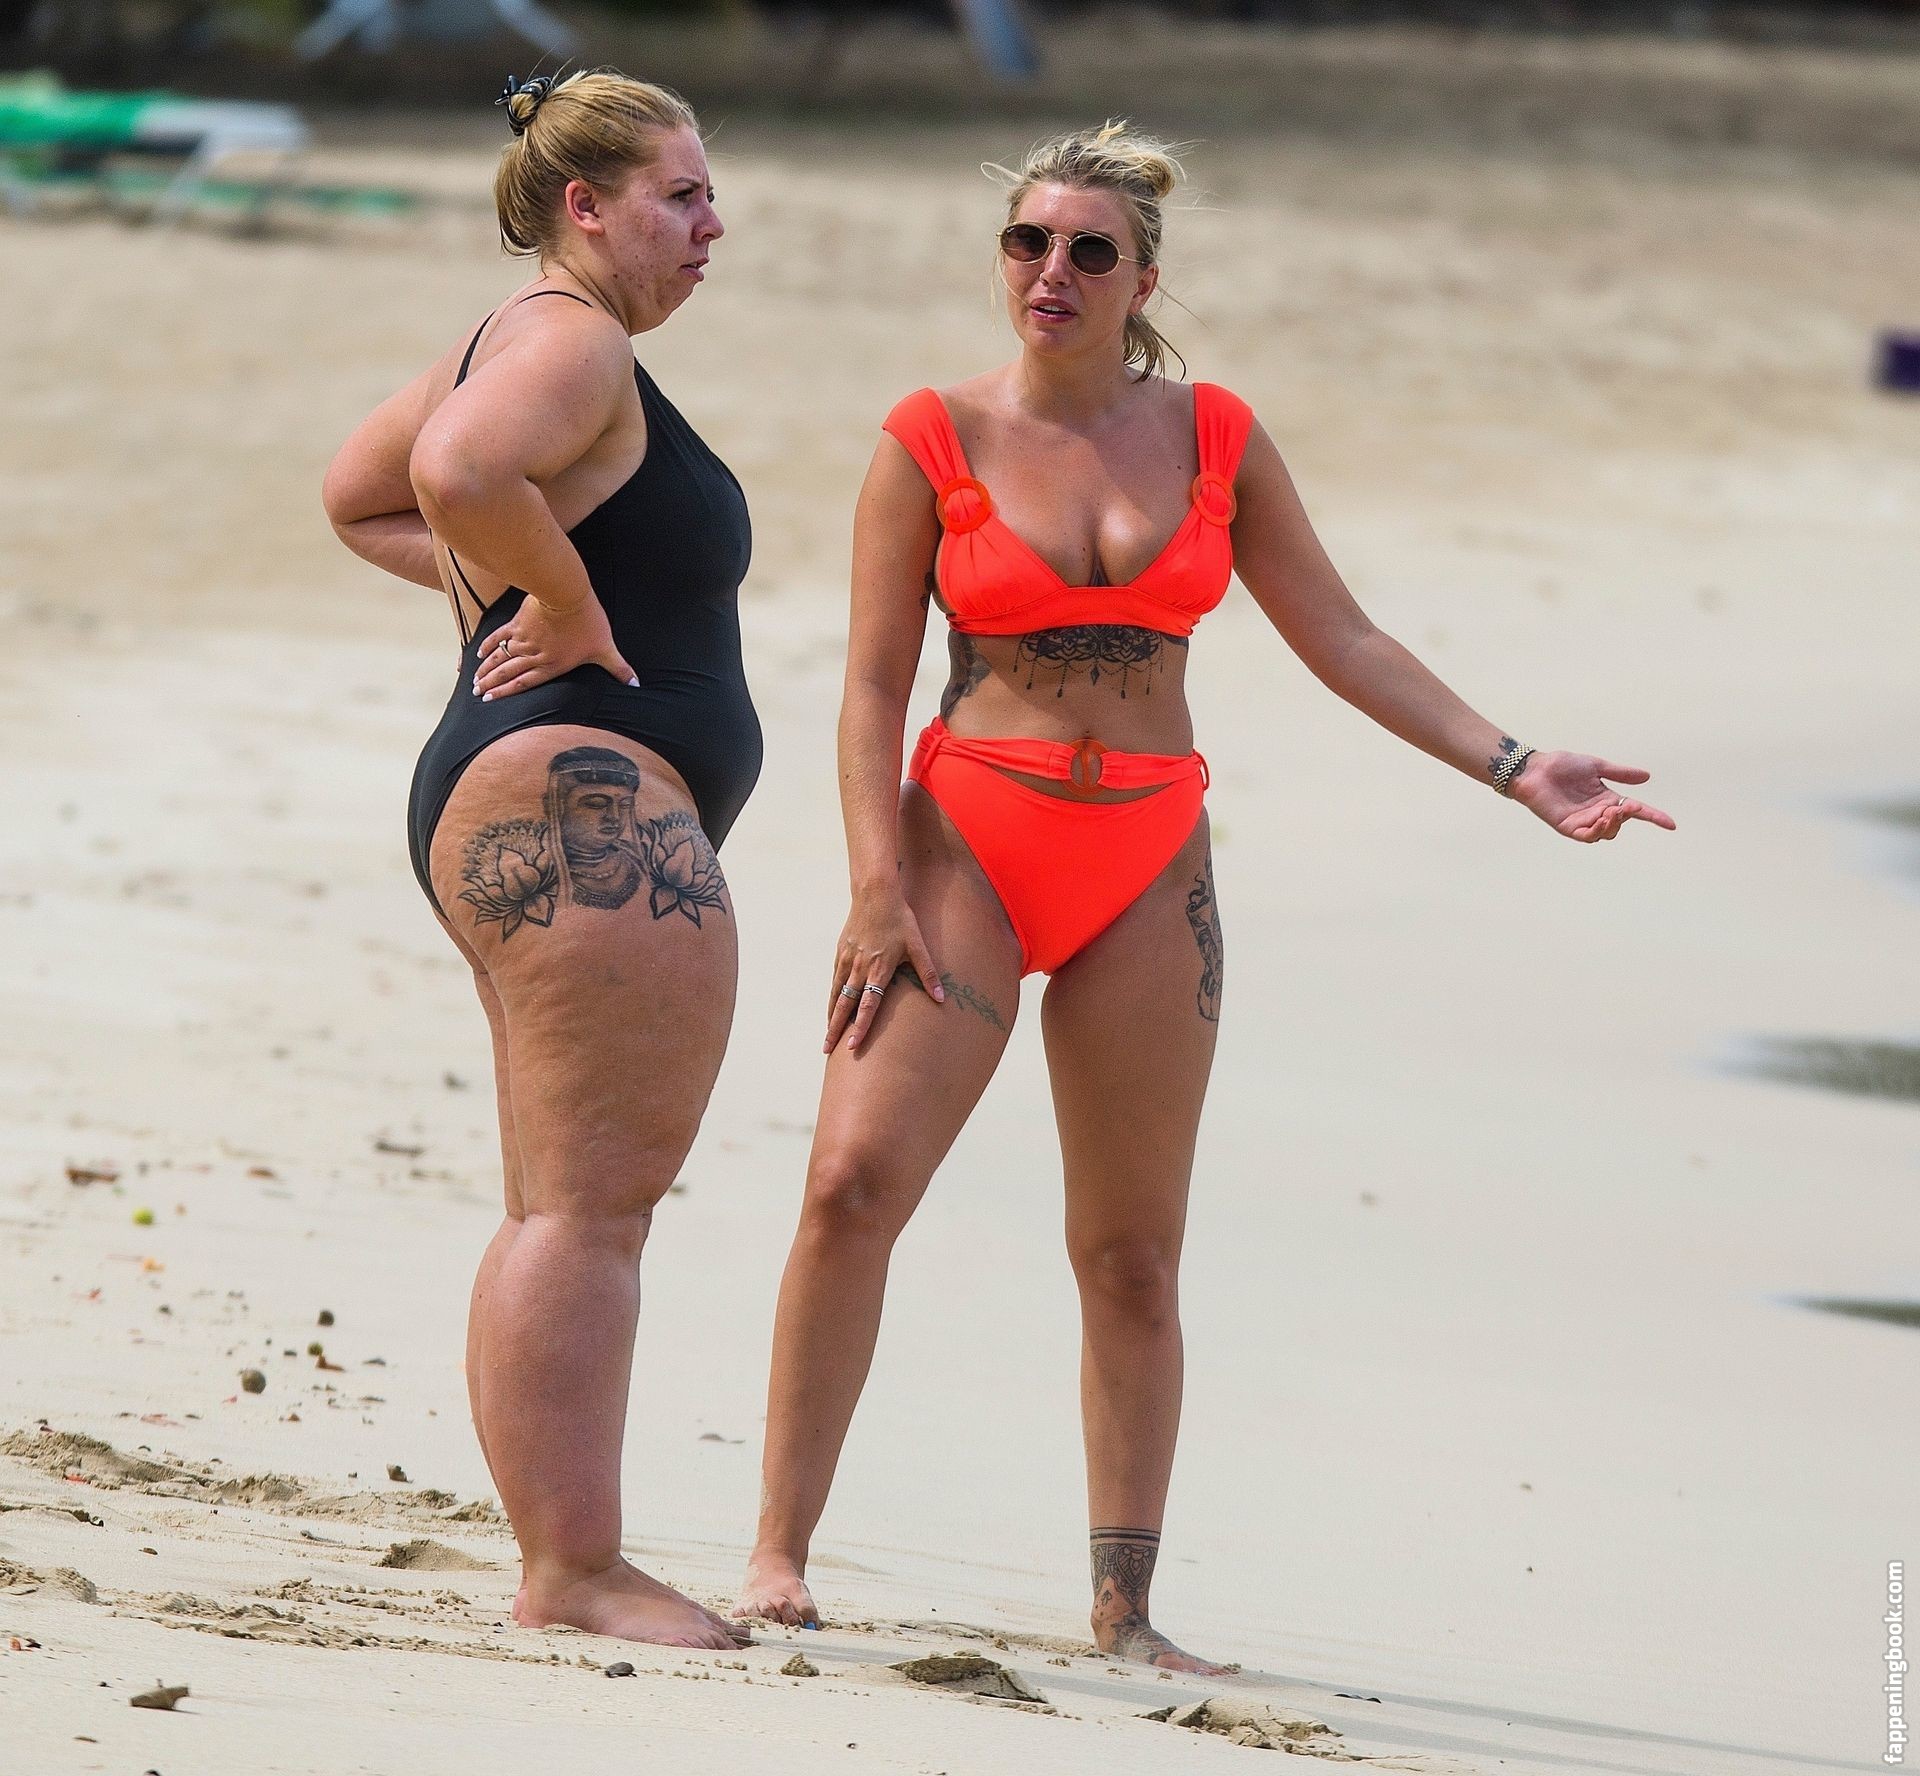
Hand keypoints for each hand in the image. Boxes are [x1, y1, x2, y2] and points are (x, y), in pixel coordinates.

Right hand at [471, 596, 636, 700]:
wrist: (567, 595)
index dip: (505, 693)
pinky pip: (498, 637)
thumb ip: (619, 668)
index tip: (489, 700)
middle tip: (477, 693)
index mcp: (551, 666)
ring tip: (474, 680)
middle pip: (506, 674)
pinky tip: (478, 653)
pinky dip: (487, 645)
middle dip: (490, 685)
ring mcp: (522, 640)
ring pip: (499, 659)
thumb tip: (636, 684)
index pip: (524, 684)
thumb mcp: (606, 648)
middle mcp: (533, 656)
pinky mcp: (517, 623)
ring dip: (485, 670)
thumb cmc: (588, 622)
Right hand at [825, 887, 944, 1053]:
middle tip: (826, 1049)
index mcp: (878, 969)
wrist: (875, 894)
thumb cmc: (900, 919)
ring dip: (831, 1016)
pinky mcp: (841, 952)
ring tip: (827, 1035)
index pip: (867, 1005)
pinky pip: (835, 980)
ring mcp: (847, 960)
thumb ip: (928, 973)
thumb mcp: (918, 945)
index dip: (860, 1027)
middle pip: (845, 1005)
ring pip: (836, 994)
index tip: (853, 1046)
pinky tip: (832, 1007)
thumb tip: (941, 998)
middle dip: (835, 1029)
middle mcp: (859, 968)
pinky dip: (832, 997)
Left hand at [1509, 751, 1675, 841]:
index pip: (1635, 811)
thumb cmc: (1563, 765)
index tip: (1671, 825)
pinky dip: (1596, 831)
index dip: (1653, 817)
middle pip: (1620, 824)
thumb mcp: (1596, 766)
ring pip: (1605, 833)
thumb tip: (1647, 777)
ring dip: (1612, 824)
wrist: (1535, 768)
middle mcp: (1597, 812)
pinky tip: (1600, 820)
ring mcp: (1582, 821)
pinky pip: (1586, 836)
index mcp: (1607, 798)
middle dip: (1627, 816)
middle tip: (1626, 805)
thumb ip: (1620, 773)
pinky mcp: (1567, 827)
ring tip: (1611, 812)